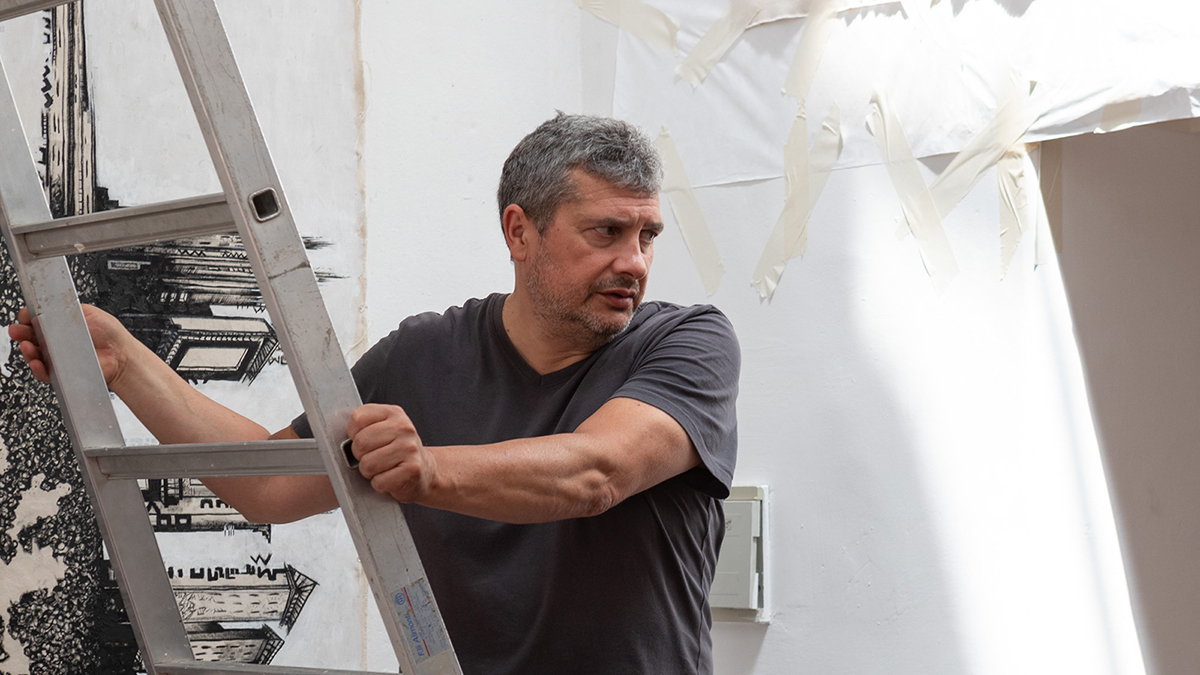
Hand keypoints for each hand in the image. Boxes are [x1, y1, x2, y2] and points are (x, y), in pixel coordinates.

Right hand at [7, 305, 132, 384]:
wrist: (122, 355)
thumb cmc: (110, 334)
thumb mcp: (87, 312)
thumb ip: (65, 309)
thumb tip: (48, 307)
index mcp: (61, 323)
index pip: (37, 319)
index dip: (28, 317)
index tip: (25, 317)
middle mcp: (56, 340)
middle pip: (30, 336)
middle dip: (21, 333)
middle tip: (18, 331)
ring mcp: (58, 356)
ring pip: (34, 354)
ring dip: (27, 350)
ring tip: (28, 346)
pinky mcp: (61, 371)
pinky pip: (44, 372)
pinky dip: (38, 368)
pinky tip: (37, 362)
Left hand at [346, 404, 439, 503]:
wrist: (425, 471)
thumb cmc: (397, 452)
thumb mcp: (383, 430)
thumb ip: (363, 428)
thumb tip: (337, 439)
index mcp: (392, 413)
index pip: (357, 419)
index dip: (353, 435)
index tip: (362, 441)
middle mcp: (403, 427)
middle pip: (360, 443)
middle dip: (361, 456)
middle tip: (373, 457)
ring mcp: (409, 448)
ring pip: (368, 464)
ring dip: (370, 472)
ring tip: (382, 468)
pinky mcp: (412, 469)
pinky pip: (380, 481)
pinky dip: (380, 485)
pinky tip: (390, 478)